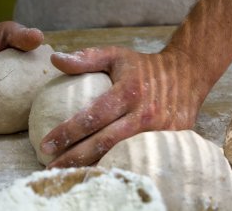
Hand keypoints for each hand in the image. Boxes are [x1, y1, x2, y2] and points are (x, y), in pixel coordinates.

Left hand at [41, 46, 206, 167]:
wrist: (186, 74)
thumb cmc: (144, 67)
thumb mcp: (116, 55)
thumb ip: (86, 58)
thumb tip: (55, 59)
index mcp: (128, 92)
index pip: (92, 117)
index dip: (67, 132)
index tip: (45, 145)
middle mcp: (144, 115)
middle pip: (104, 143)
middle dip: (74, 158)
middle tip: (50, 168)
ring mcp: (159, 131)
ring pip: (121, 155)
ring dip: (93, 166)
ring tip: (70, 174)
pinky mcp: (170, 141)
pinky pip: (139, 158)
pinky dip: (118, 166)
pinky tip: (100, 171)